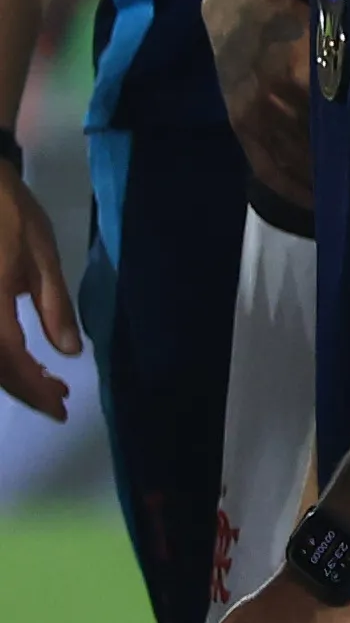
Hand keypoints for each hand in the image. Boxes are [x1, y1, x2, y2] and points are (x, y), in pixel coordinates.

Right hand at [0, 158, 81, 419]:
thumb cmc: (7, 214)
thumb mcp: (41, 255)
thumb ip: (54, 306)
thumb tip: (70, 353)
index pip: (10, 363)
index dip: (35, 391)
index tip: (60, 408)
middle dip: (24, 388)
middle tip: (59, 398)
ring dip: (10, 376)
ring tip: (46, 382)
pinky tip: (18, 359)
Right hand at [206, 0, 314, 211]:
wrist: (234, 11)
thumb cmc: (296, 15)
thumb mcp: (332, 27)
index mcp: (303, 66)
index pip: (343, 115)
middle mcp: (276, 96)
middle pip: (321, 143)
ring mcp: (254, 115)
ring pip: (295, 161)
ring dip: (325, 182)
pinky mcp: (239, 126)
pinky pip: (266, 168)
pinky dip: (291, 189)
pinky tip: (315, 204)